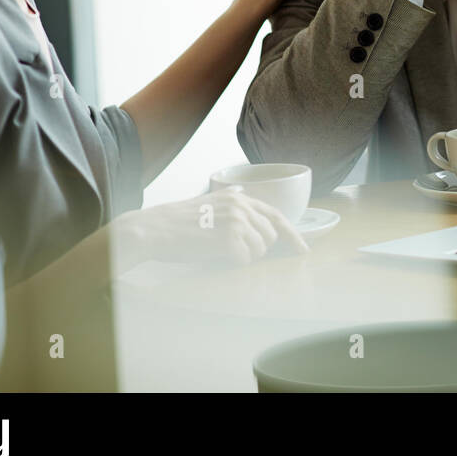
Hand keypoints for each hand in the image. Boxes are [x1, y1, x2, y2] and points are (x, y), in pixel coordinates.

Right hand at [113, 187, 308, 267]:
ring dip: (244, 256)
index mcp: (238, 198)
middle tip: (234, 251)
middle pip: (270, 235)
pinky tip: (215, 255)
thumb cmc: (178, 221)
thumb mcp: (208, 201)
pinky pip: (245, 259)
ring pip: (259, 249)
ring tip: (220, 250)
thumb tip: (242, 193)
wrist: (154, 229)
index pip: (276, 215)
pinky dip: (233, 262)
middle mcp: (241, 206)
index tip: (302, 248)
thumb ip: (229, 200)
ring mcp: (236, 221)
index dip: (292, 234)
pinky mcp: (228, 238)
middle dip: (259, 248)